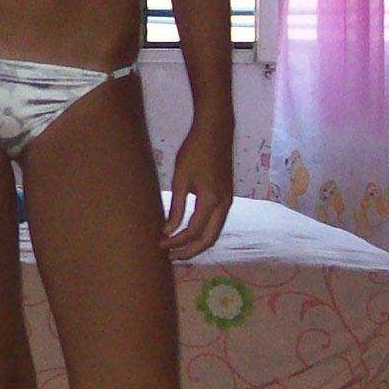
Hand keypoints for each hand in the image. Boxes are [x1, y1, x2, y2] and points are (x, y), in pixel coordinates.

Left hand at [161, 123, 232, 259]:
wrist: (216, 131)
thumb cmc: (194, 151)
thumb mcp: (180, 179)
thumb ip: (176, 207)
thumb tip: (168, 231)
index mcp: (211, 201)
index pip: (192, 232)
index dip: (175, 242)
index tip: (160, 245)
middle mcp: (224, 205)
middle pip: (209, 240)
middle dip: (190, 252)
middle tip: (170, 257)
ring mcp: (228, 202)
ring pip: (215, 233)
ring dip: (197, 244)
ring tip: (178, 249)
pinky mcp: (227, 197)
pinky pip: (217, 223)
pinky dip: (204, 234)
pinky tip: (189, 234)